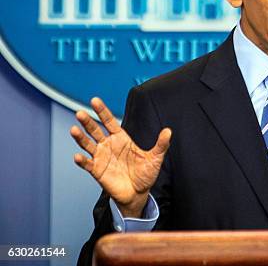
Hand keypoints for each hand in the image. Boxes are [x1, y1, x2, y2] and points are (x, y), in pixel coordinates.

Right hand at [70, 97, 170, 216]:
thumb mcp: (155, 158)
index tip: (94, 100)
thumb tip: (168, 131)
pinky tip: (78, 156)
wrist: (138, 193)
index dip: (102, 111)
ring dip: (80, 138)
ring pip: (88, 144)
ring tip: (74, 129)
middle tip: (80, 113)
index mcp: (121, 139)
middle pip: (95, 130)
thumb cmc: (146, 174)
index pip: (109, 121)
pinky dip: (82, 160)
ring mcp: (101, 157)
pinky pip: (88, 164)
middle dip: (88, 122)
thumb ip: (161, 145)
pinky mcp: (97, 171)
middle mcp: (108, 145)